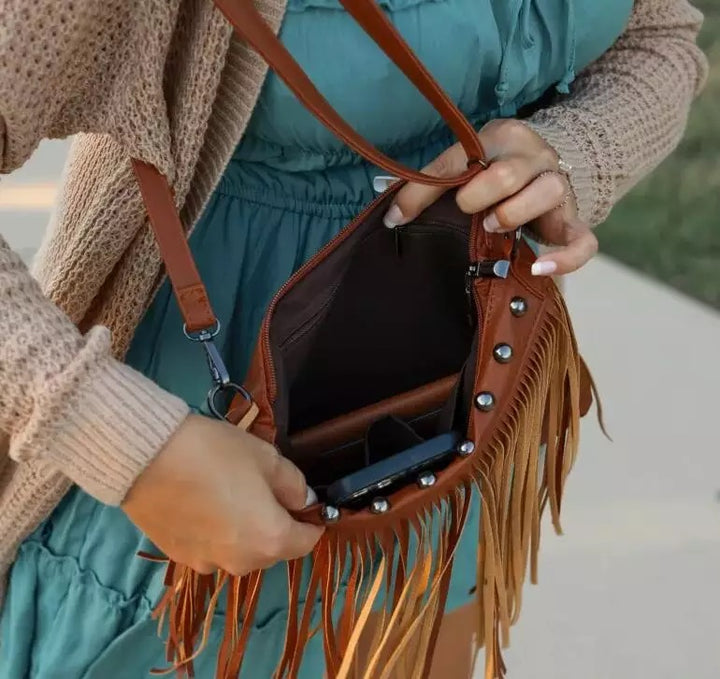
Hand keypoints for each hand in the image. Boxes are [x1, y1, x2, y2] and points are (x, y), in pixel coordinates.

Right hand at [122, 414, 322, 574]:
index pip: (307, 542)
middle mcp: (242, 563)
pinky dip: (217, 533)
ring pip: (241, 551)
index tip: (307, 502)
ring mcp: (207, 563)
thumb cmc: (215, 453)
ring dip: (245, 530)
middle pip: (273, 549)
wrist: (146, 457)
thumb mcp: (267, 458)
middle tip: (264, 488)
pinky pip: (212, 549)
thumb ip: (294, 485)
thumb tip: (304, 501)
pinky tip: (204, 503)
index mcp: (270, 540)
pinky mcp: (180, 557)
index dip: (312, 521)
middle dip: (276, 524)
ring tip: (230, 494)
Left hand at [383, 119, 597, 275]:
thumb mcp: (463, 167)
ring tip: (492, 227)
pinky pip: (583, 241)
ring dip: (514, 213)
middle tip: (465, 209)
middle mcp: (534, 156)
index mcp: (500, 137)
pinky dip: (564, 257)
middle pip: (509, 173)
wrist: (545, 167)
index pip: (457, 160)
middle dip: (479, 195)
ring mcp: (558, 186)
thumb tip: (390, 215)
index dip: (422, 191)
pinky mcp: (572, 219)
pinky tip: (538, 269)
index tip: (397, 218)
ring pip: (548, 192)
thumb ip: (430, 185)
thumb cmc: (492, 170)